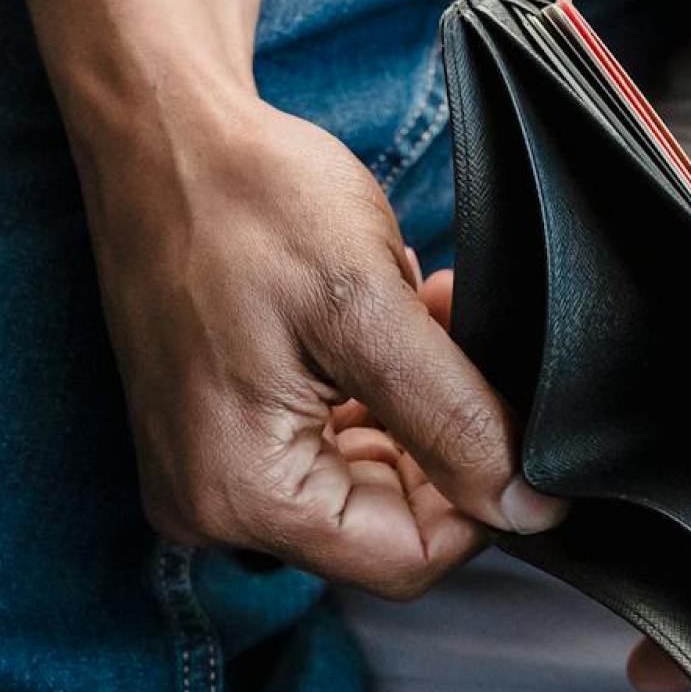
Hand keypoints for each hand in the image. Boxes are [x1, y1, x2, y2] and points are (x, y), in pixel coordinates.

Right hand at [79, 95, 563, 594]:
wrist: (162, 132)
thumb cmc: (247, 200)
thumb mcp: (370, 309)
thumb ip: (455, 418)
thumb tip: (528, 508)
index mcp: (243, 492)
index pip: (406, 559)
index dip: (481, 502)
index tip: (515, 424)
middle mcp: (212, 502)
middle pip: (383, 522)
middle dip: (443, 437)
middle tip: (459, 338)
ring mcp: (207, 465)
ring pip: (361, 475)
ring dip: (413, 405)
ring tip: (422, 311)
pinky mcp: (215, 426)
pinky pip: (321, 438)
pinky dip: (371, 388)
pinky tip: (385, 317)